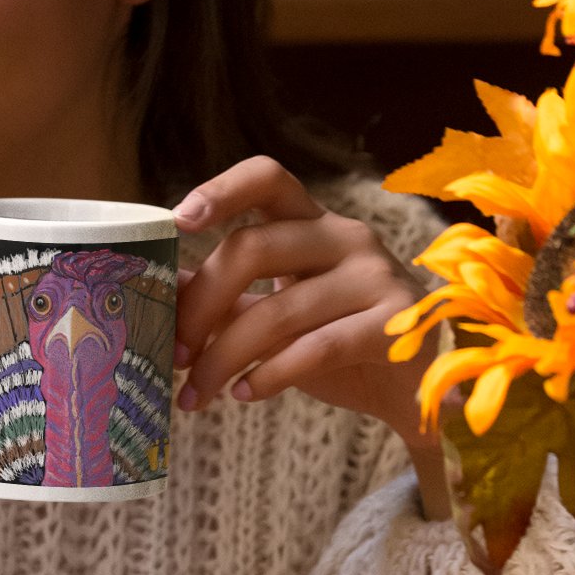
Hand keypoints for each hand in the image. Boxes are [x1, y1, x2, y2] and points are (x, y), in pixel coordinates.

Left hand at [172, 157, 448, 516]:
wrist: (416, 392)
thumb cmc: (340, 344)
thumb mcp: (277, 313)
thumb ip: (226, 298)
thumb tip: (158, 288)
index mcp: (313, 222)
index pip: (268, 179)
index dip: (220, 190)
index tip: (177, 220)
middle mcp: (346, 238)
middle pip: (254, 247)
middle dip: (201, 305)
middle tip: (173, 354)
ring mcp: (375, 278)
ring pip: (278, 310)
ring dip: (224, 359)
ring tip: (197, 394)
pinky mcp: (394, 325)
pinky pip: (316, 348)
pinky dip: (270, 376)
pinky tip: (245, 395)